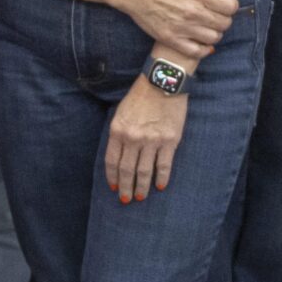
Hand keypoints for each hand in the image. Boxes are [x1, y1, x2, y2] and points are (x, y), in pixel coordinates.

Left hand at [105, 74, 187, 202]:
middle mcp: (133, 138)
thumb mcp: (121, 112)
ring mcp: (152, 141)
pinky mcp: (169, 141)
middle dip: (125, 188)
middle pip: (127, 170)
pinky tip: (159, 186)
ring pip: (144, 171)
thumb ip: (119, 133)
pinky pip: (164, 165)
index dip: (112, 177)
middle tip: (126, 200)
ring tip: (140, 197)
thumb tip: (120, 154)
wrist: (163, 81)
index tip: (114, 188)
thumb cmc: (141, 95)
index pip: (112, 161)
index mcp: (118, 131)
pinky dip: (161, 178)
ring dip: (141, 187)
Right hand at [115, 0, 237, 55]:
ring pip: (214, 38)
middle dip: (224, 19)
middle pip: (224, 23)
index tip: (224, 4)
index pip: (231, 6)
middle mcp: (193, 12)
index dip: (231, 5)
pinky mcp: (171, 38)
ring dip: (215, 33)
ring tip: (208, 26)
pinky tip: (202, 42)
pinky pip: (196, 51)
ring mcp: (182, 27)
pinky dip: (203, 49)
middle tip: (216, 15)